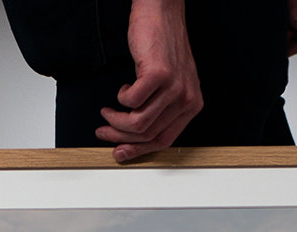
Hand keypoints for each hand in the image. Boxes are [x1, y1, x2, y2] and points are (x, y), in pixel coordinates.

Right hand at [95, 0, 202, 162]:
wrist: (162, 11)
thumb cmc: (163, 45)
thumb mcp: (170, 84)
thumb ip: (161, 110)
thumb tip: (135, 136)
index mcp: (192, 106)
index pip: (164, 141)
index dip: (139, 151)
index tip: (120, 153)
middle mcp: (187, 99)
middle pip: (149, 134)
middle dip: (121, 138)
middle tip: (105, 133)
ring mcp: (174, 87)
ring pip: (139, 122)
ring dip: (117, 120)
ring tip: (107, 113)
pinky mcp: (159, 74)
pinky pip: (132, 101)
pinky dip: (121, 98)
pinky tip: (122, 90)